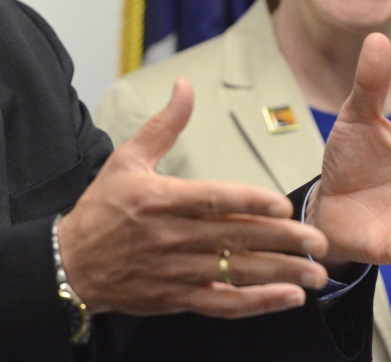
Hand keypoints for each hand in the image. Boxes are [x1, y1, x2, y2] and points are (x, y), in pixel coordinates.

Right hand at [60, 78, 330, 318]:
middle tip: (320, 241)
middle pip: (235, 237)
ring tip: (316, 273)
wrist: (70, 263)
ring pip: (236, 273)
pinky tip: (287, 298)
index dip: (250, 202)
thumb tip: (184, 86)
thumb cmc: (101, 207)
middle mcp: (171, 236)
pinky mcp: (177, 298)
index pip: (213, 199)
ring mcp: (176, 271)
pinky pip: (223, 303)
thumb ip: (165, 124)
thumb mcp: (127, 158)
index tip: (283, 205)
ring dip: (280, 274)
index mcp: (160, 198)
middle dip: (283, 241)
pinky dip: (257, 304)